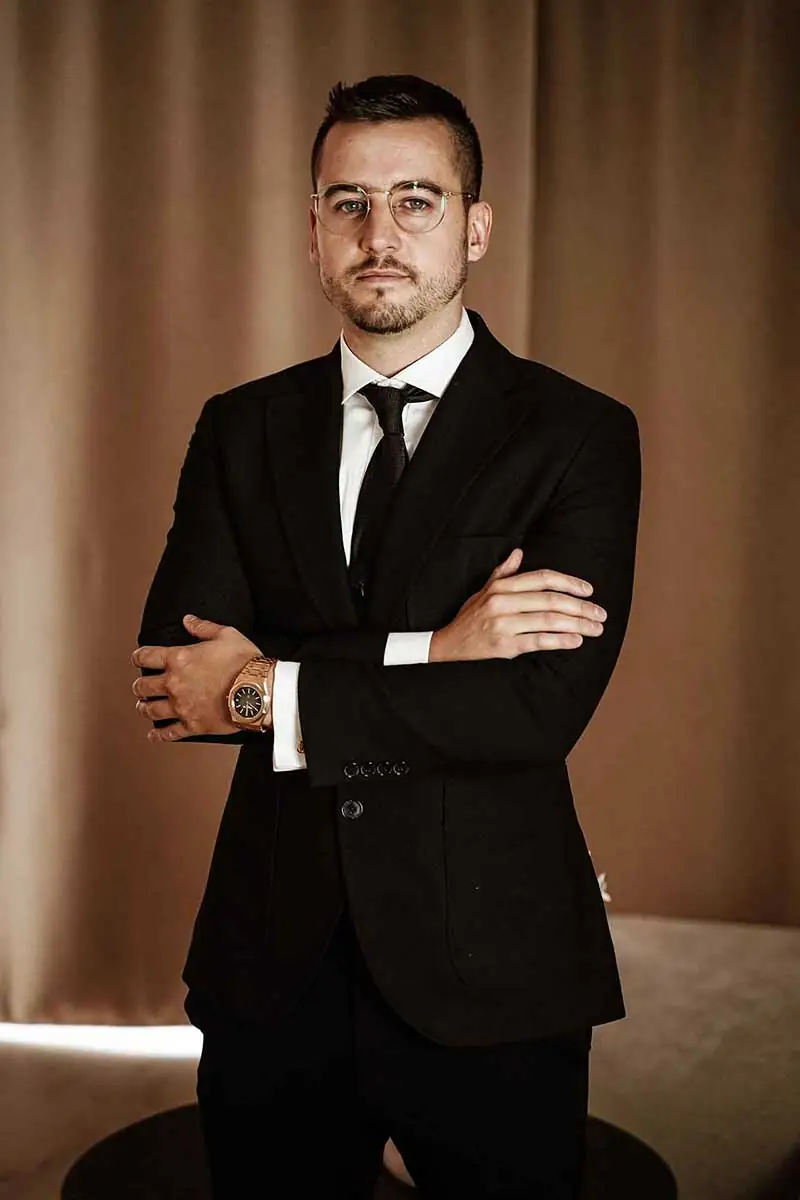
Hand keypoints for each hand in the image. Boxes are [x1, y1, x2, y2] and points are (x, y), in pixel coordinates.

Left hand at [131, 615, 264, 740]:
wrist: (257, 692)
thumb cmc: (244, 664)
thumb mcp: (226, 635)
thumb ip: (203, 627)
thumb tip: (189, 621)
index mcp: (179, 659)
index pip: (146, 656)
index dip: (138, 657)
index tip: (138, 658)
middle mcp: (174, 684)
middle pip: (143, 686)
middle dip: (139, 685)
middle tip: (140, 686)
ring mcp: (181, 706)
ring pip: (151, 710)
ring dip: (144, 708)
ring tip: (143, 707)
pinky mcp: (192, 725)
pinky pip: (169, 733)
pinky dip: (159, 735)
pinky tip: (154, 735)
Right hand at [429, 549, 606, 661]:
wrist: (448, 644)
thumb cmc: (469, 617)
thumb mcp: (483, 591)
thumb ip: (503, 573)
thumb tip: (519, 552)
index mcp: (501, 588)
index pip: (542, 579)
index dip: (569, 583)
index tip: (588, 591)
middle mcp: (502, 603)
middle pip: (550, 600)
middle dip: (580, 607)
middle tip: (600, 613)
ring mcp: (503, 625)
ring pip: (548, 621)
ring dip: (577, 625)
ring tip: (595, 628)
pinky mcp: (504, 647)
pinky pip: (538, 641)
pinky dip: (560, 641)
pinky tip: (576, 641)